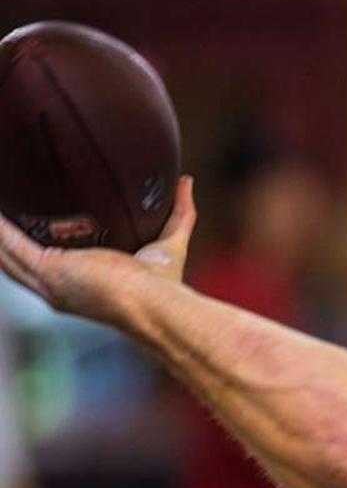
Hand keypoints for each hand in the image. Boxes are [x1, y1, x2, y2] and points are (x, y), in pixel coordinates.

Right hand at [0, 176, 195, 324]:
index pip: (40, 264)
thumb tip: (186, 181)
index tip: (18, 220)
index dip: (24, 245)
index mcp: (76, 285)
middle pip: (14, 260)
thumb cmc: (163, 286)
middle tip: (1, 209)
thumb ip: (179, 212)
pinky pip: (12, 246)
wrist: (156, 306)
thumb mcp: (169, 242)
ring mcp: (50, 282)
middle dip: (2, 237)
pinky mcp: (51, 271)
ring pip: (7, 254)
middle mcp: (56, 288)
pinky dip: (1, 231)